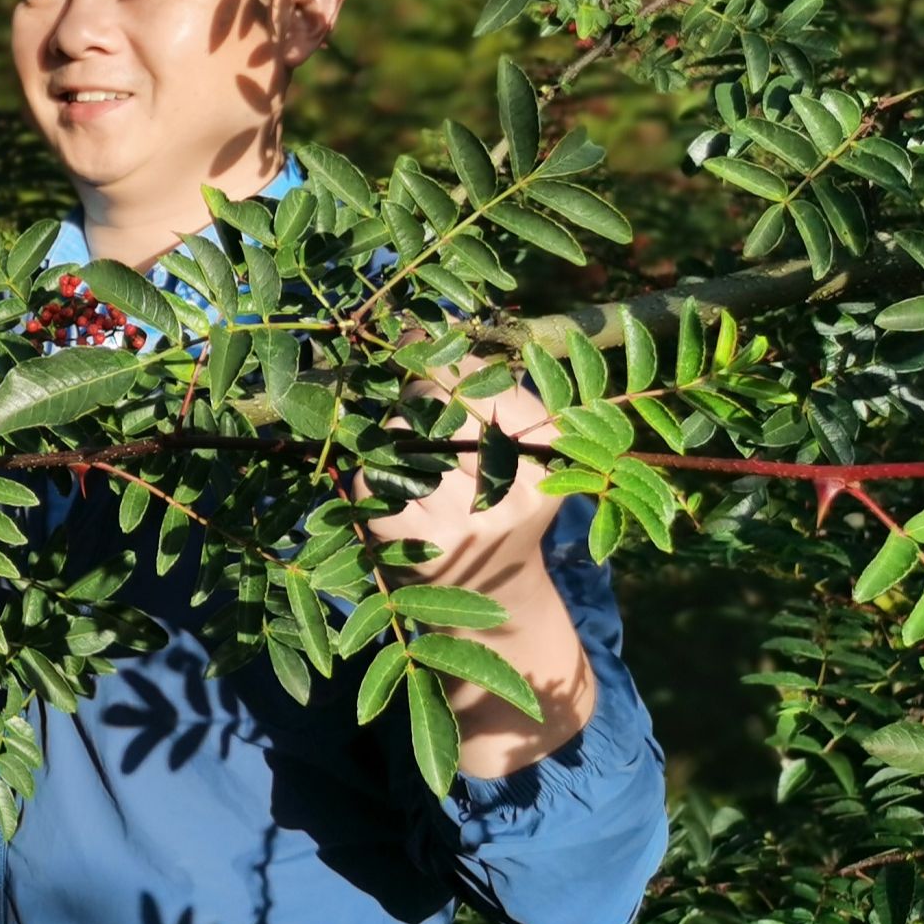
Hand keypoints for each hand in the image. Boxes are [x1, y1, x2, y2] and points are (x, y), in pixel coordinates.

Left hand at [358, 351, 563, 588]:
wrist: (500, 591)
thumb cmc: (505, 499)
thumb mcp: (520, 446)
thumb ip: (486, 388)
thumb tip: (417, 331)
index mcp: (549, 458)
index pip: (487, 387)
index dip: (448, 368)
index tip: (426, 355)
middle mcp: (513, 493)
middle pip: (440, 409)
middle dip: (419, 400)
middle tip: (417, 408)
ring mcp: (465, 523)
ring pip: (402, 441)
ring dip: (396, 438)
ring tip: (415, 457)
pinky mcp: (420, 546)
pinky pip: (374, 481)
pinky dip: (374, 477)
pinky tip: (397, 489)